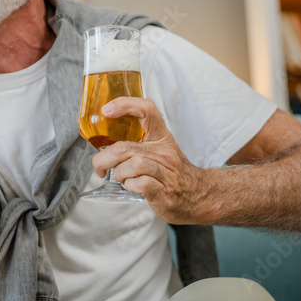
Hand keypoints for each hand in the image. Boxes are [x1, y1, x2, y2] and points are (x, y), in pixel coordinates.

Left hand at [92, 97, 207, 222]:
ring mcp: (165, 172)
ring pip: (131, 165)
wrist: (200, 194)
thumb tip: (103, 139)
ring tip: (123, 177)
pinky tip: (133, 186)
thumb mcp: (159, 148)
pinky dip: (129, 186)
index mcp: (161, 136)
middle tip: (101, 166)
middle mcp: (164, 152)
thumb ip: (136, 141)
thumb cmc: (172, 171)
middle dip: (104, 159)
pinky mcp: (163, 192)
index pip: (147, 110)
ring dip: (119, 173)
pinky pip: (139, 184)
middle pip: (124, 147)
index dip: (124, 105)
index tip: (106, 111)